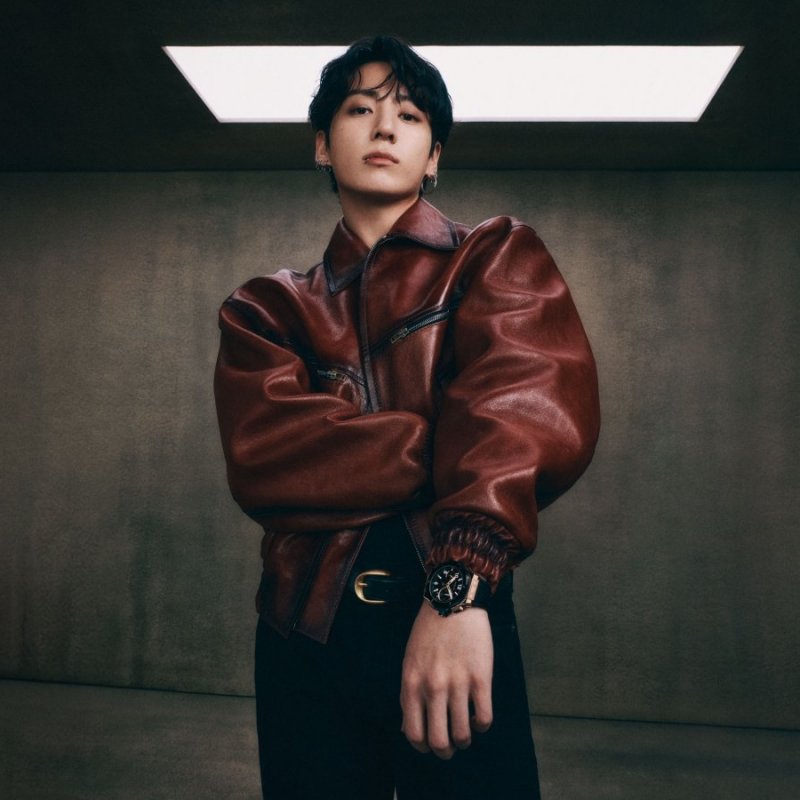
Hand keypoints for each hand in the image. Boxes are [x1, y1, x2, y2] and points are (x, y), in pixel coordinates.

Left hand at [400, 601, 493, 758]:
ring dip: (464, 740)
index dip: (423, 747)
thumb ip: (408, 695)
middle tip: (450, 747)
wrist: (453, 601)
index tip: (430, 744)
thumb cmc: (428, 631)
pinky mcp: (481, 678)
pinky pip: (484, 717)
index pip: (414, 734)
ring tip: (466, 732)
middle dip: (445, 751)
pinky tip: (479, 719)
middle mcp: (433, 688)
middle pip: (439, 741)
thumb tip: (407, 729)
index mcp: (412, 684)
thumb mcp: (410, 662)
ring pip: (463, 734)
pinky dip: (482, 726)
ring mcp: (458, 684)